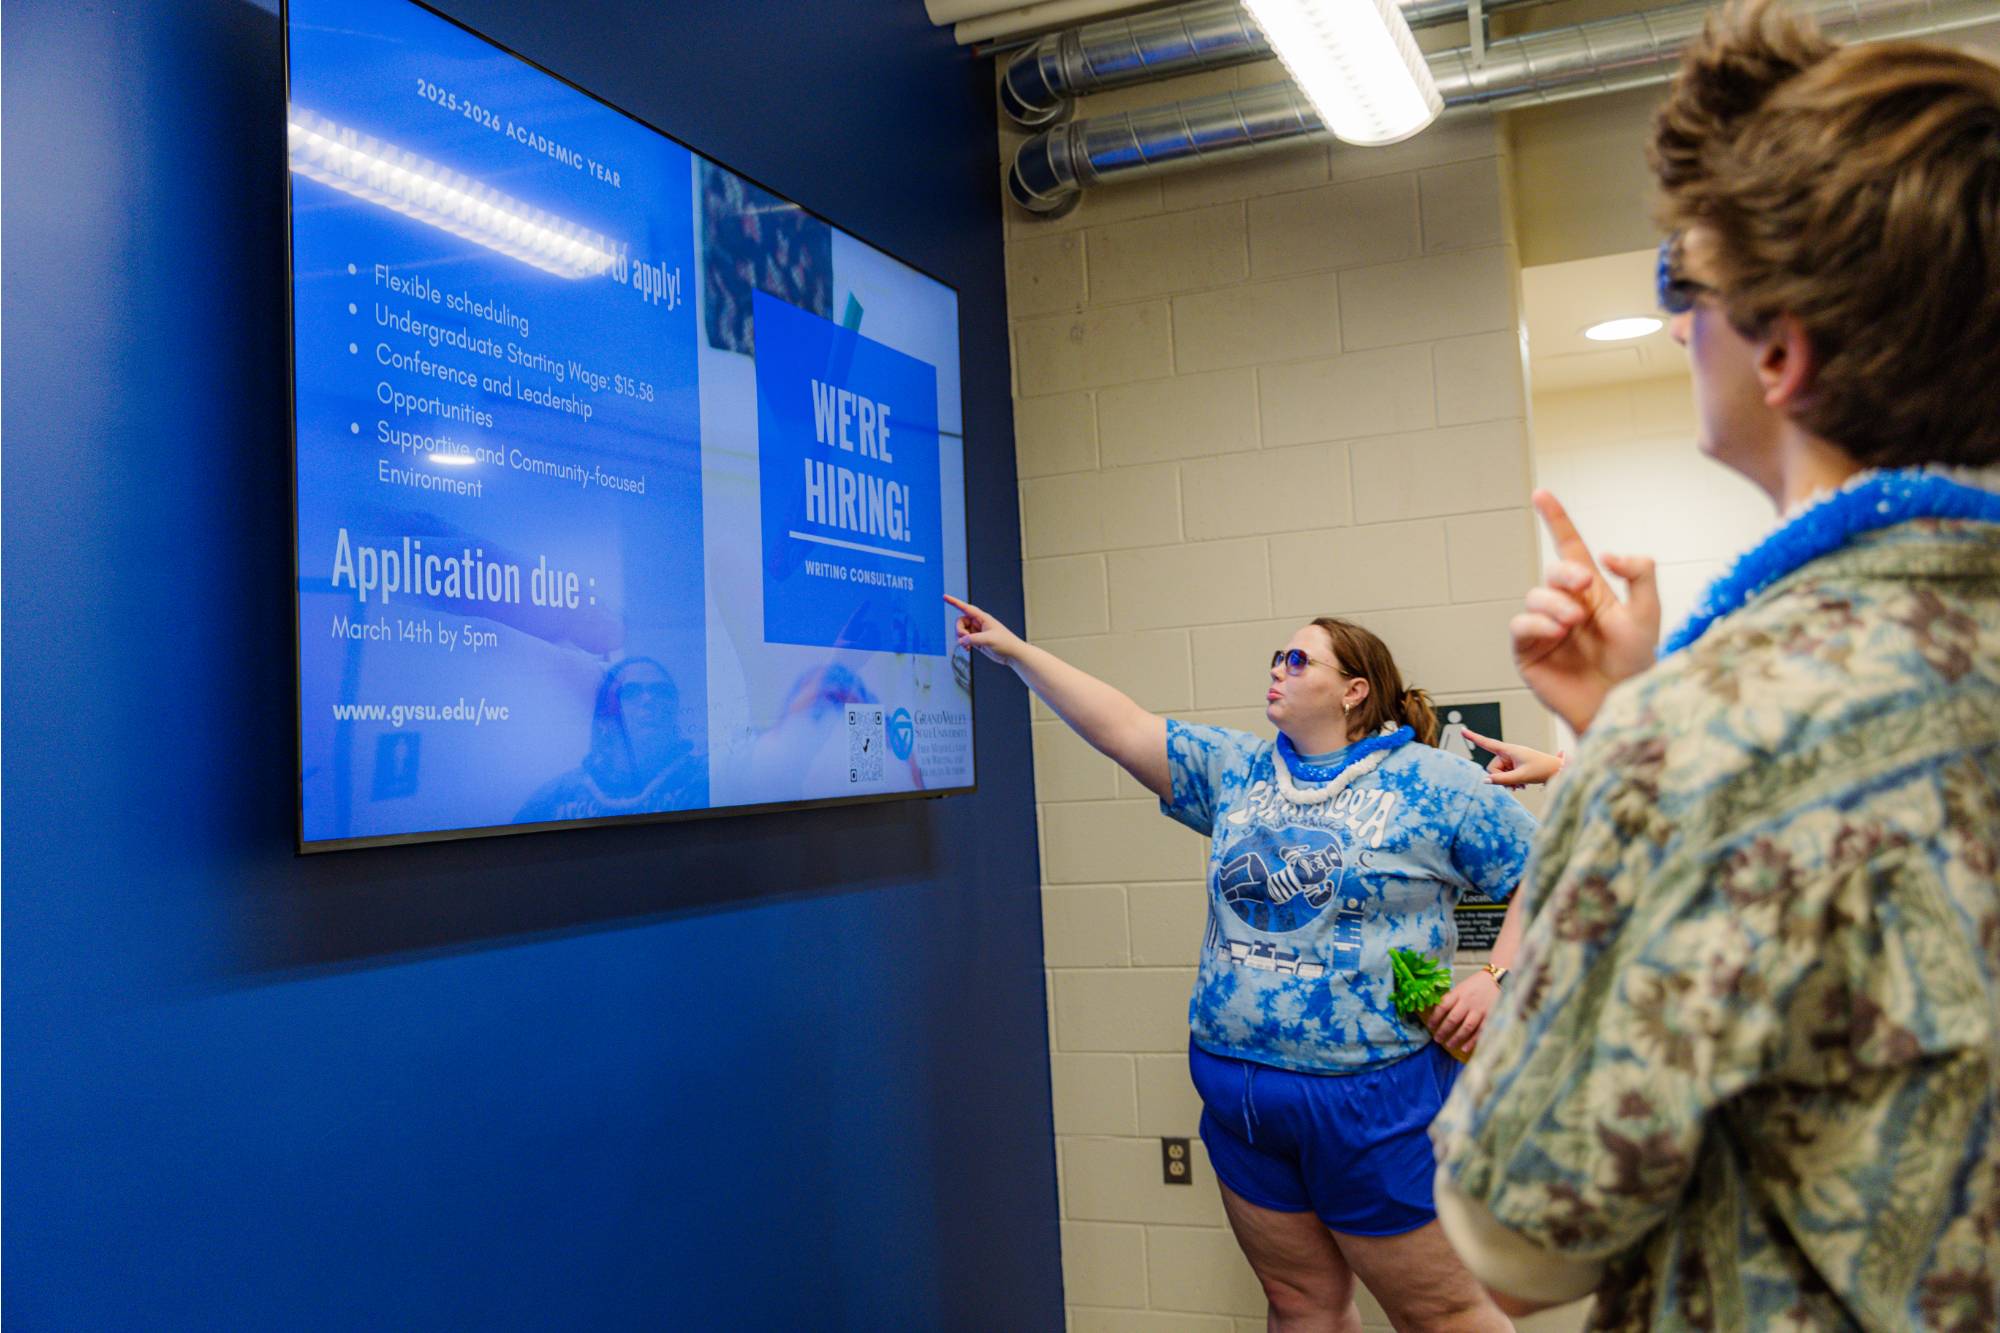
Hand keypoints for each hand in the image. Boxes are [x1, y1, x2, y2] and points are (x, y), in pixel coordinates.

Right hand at [944, 594, 1025, 664]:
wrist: (1012, 654)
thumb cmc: (1005, 643)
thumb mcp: (989, 639)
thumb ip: (973, 639)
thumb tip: (961, 640)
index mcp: (983, 618)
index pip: (966, 607)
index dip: (954, 602)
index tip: (945, 597)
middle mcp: (979, 623)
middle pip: (960, 621)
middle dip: (959, 630)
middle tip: (965, 639)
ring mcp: (977, 632)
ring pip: (961, 631)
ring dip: (961, 639)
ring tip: (968, 647)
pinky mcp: (977, 640)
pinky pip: (965, 639)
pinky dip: (964, 644)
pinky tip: (968, 649)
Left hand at [1423, 970, 1499, 1053]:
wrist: (1499, 979)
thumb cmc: (1477, 984)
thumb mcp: (1462, 987)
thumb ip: (1452, 998)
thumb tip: (1437, 1011)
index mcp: (1459, 993)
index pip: (1443, 1006)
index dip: (1435, 1017)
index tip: (1430, 1026)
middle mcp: (1468, 1002)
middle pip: (1453, 1019)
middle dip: (1443, 1030)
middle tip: (1437, 1039)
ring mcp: (1480, 1010)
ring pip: (1466, 1027)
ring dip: (1456, 1038)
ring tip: (1449, 1045)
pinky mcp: (1491, 1017)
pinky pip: (1480, 1031)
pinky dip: (1472, 1041)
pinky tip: (1465, 1048)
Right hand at [1461, 728, 1563, 787]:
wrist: (1558, 771)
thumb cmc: (1542, 770)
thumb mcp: (1520, 776)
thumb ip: (1501, 780)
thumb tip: (1485, 781)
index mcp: (1509, 750)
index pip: (1487, 743)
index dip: (1474, 738)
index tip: (1463, 730)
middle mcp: (1509, 753)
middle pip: (1493, 767)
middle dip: (1501, 777)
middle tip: (1515, 784)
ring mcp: (1512, 759)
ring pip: (1500, 772)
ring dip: (1508, 781)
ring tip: (1521, 785)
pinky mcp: (1516, 765)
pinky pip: (1506, 774)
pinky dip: (1512, 781)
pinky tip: (1522, 785)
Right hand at [1512, 490, 1660, 733]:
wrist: (1621, 705)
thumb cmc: (1636, 663)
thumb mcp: (1648, 614)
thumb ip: (1640, 574)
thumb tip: (1607, 554)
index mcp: (1591, 592)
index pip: (1569, 547)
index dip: (1555, 520)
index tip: (1542, 494)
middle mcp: (1565, 605)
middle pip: (1553, 572)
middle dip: (1566, 573)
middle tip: (1584, 586)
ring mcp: (1544, 628)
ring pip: (1535, 596)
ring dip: (1554, 603)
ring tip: (1573, 621)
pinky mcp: (1528, 651)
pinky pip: (1520, 625)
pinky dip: (1536, 622)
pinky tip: (1556, 631)